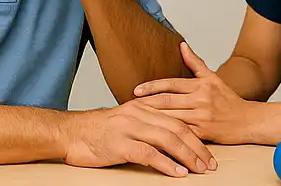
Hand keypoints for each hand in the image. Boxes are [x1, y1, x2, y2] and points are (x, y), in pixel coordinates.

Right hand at [63, 100, 217, 177]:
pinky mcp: (120, 144)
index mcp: (141, 107)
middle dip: (198, 148)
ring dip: (188, 156)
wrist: (69, 133)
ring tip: (200, 170)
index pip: (177, 119)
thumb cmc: (97, 132)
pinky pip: (149, 154)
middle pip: (178, 128)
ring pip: (167, 139)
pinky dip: (167, 164)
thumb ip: (146, 124)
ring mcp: (129, 128)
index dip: (196, 135)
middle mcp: (138, 114)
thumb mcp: (125, 121)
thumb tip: (169, 139)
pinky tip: (178, 173)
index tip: (209, 152)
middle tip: (210, 164)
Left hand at [134, 43, 255, 145]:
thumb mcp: (213, 78)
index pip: (171, 84)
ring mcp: (202, 118)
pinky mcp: (204, 134)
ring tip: (136, 119)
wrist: (249, 121)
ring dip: (153, 119)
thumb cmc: (229, 100)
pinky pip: (181, 134)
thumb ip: (195, 62)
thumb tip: (181, 45)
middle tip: (129, 105)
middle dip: (147, 103)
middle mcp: (200, 100)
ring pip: (172, 118)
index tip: (136, 90)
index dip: (152, 87)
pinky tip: (154, 135)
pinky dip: (167, 134)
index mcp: (200, 86)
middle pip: (167, 101)